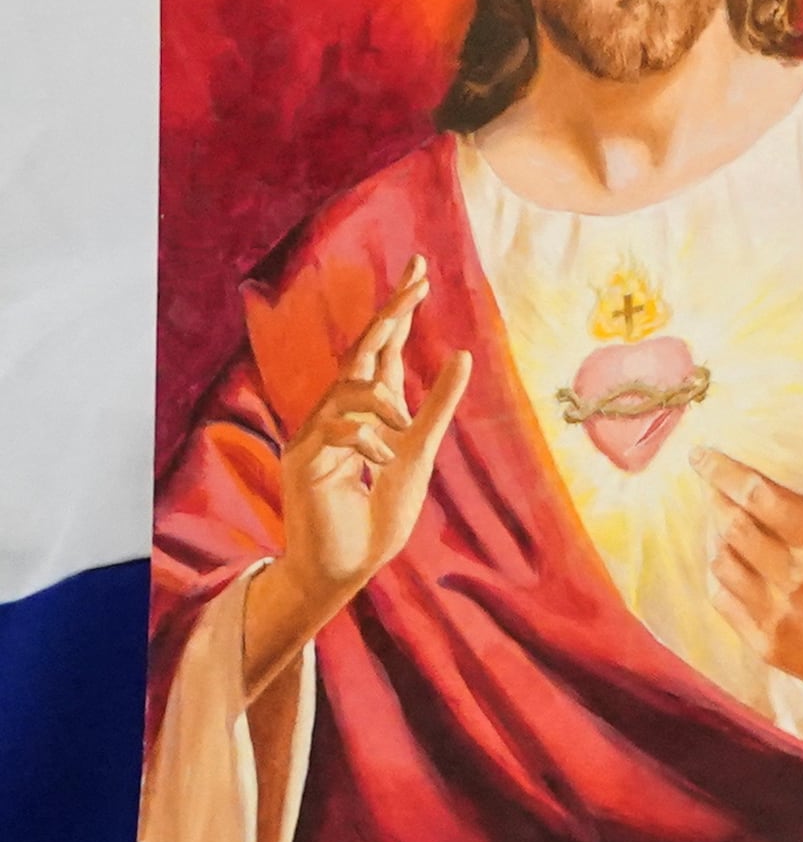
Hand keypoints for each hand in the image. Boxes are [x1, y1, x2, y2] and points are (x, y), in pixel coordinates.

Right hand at [250, 260, 470, 686]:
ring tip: (399, 434)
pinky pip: (334, 431)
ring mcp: (315, 435)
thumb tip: (462, 355)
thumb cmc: (378, 519)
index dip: (399, 312)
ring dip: (382, 404)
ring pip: (348, 388)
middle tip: (418, 281)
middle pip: (362, 351)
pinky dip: (364, 444)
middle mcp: (337, 415)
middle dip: (390, 315)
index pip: (383, 350)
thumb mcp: (418, 456)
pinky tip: (374, 466)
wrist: (346, 568)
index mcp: (368, 413)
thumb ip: (436, 410)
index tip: (419, 272)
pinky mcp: (301, 460)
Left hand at [700, 450, 802, 731]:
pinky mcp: (765, 645)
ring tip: (719, 521)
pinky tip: (723, 560)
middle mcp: (797, 578)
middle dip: (715, 499)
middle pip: (734, 527)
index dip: (725, 473)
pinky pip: (722, 599)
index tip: (701, 456)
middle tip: (709, 486)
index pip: (761, 497)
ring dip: (714, 534)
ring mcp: (776, 616)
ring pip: (722, 562)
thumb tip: (767, 494)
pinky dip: (717, 572)